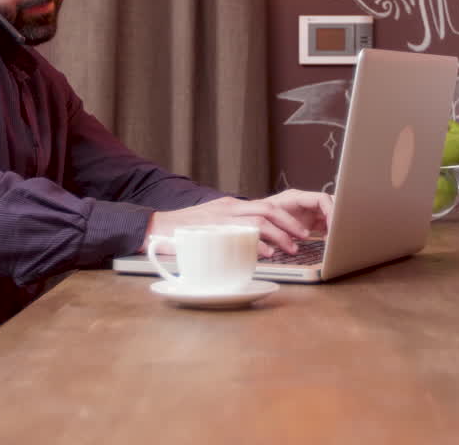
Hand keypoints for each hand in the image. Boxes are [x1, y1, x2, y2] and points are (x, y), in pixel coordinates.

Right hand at [142, 189, 333, 257]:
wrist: (155, 228)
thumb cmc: (183, 232)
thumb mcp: (211, 226)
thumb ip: (231, 232)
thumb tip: (254, 247)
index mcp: (231, 206)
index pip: (266, 206)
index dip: (286, 218)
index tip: (298, 231)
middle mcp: (229, 208)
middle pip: (269, 210)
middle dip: (290, 224)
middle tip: (303, 237)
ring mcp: (221, 217)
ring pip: (259, 220)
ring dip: (280, 235)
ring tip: (291, 248)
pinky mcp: (213, 229)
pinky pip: (240, 233)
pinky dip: (257, 244)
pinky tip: (267, 254)